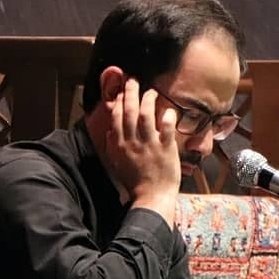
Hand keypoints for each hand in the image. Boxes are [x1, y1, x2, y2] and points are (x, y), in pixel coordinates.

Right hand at [103, 70, 180, 223]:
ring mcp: (150, 145)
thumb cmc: (135, 182)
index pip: (117, 117)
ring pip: (146, 115)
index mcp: (120, 145)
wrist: (152, 197)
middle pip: (130, 111)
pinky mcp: (166, 149)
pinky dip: (167, 117)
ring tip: (151, 92)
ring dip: (148, 100)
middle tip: (133, 81)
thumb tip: (110, 131)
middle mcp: (133, 142)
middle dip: (131, 93)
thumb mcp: (117, 164)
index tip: (122, 92)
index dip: (119, 101)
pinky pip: (166, 128)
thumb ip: (113, 146)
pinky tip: (169, 110)